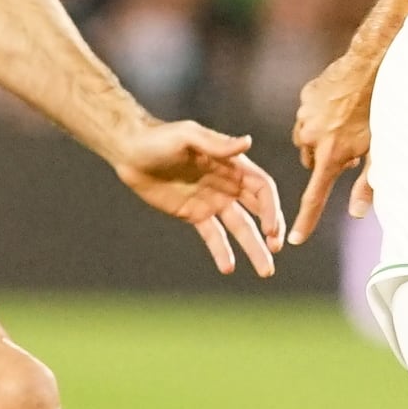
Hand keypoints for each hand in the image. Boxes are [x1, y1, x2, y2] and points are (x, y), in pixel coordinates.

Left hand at [112, 119, 284, 276]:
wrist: (130, 152)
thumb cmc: (159, 138)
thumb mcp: (188, 136)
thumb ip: (217, 143)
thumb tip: (248, 142)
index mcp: (233, 165)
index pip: (262, 189)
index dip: (271, 209)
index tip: (271, 230)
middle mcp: (228, 185)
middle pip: (259, 210)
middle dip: (271, 230)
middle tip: (277, 250)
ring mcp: (212, 201)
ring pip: (240, 228)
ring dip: (253, 248)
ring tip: (265, 271)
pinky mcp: (194, 215)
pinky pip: (213, 236)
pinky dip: (222, 251)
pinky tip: (228, 268)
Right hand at [289, 45, 381, 243]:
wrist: (371, 65)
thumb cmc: (382, 108)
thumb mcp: (381, 151)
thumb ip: (368, 184)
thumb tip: (357, 212)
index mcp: (331, 156)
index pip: (315, 197)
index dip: (306, 220)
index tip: (295, 239)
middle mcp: (311, 139)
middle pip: (310, 162)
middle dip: (324, 160)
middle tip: (349, 149)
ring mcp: (305, 116)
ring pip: (307, 139)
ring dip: (321, 138)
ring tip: (345, 123)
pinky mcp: (304, 98)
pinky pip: (307, 115)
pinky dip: (319, 116)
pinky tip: (340, 105)